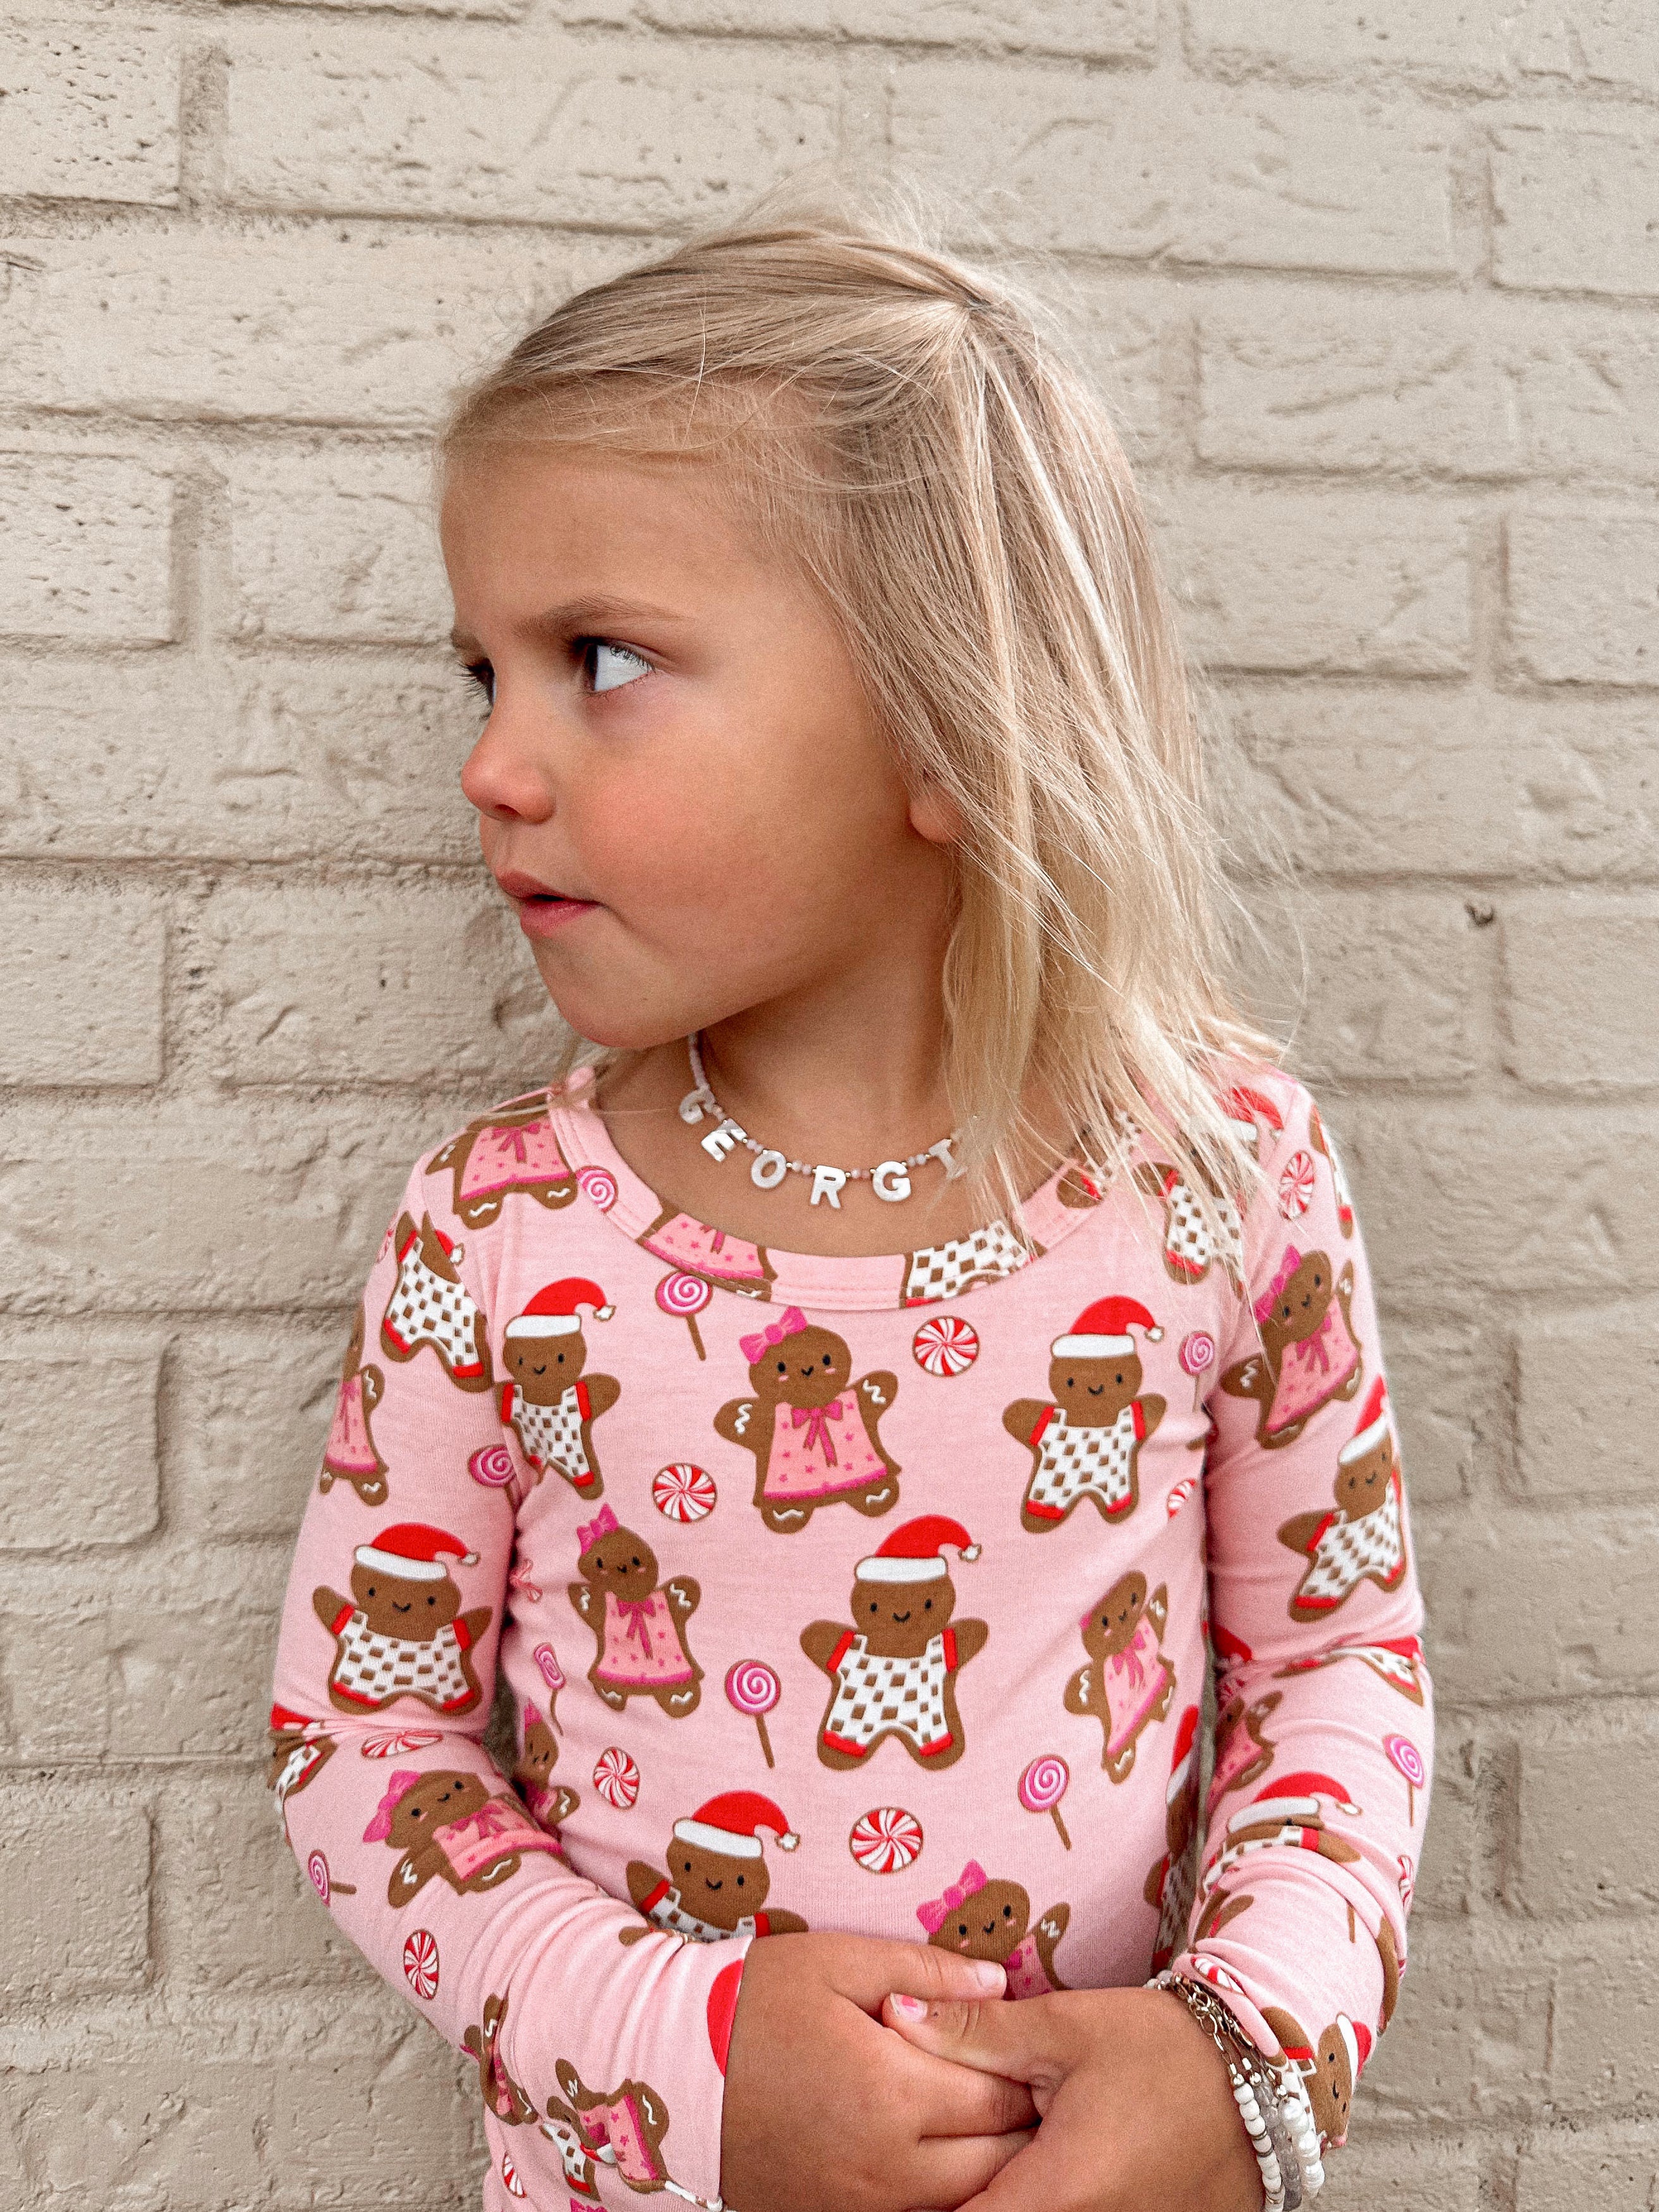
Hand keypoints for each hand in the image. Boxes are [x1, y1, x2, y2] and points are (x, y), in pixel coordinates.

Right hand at [721, 1934, 1038, 2211]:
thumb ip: (924, 1971)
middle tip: (1032, 2090)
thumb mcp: (836, 1962)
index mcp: (891, 2092)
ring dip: (987, 2166)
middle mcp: (886, 2166)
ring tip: (989, 2120)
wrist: (667, 2068)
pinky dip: (941, 2191)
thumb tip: (999, 1982)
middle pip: (994, 2163)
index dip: (1027, 2074)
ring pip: (962, 2202)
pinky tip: (939, 2153)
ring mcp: (859, 2207)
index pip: (998, 2096)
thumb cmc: (752, 2003)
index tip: (1036, 2052)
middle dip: (1022, 2128)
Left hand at [880, 1983, 1261, 2211]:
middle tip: (917, 2162)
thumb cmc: (1161, 2050)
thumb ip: (973, 2031)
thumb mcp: (1063, 2028)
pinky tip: (1014, 2171)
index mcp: (1056, 2195)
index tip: (886, 2164)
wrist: (1259, 2080)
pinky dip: (1028, 2200)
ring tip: (960, 2166)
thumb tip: (892, 2012)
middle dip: (946, 2199)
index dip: (912, 2200)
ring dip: (986, 2199)